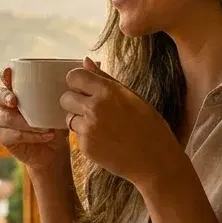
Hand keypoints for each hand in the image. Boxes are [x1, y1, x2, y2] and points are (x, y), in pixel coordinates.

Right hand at [0, 66, 70, 172]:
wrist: (56, 152)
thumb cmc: (59, 122)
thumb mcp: (67, 102)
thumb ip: (75, 83)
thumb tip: (88, 60)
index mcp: (20, 91)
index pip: (7, 78)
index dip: (5, 75)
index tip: (9, 73)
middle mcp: (8, 104)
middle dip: (5, 96)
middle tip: (15, 101)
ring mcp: (5, 122)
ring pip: (3, 117)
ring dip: (21, 121)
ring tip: (43, 126)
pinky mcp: (6, 139)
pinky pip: (10, 135)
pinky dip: (27, 135)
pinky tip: (45, 135)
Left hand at [61, 58, 179, 186]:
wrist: (155, 161)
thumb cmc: (149, 127)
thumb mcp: (132, 97)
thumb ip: (105, 78)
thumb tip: (86, 61)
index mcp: (108, 91)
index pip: (74, 76)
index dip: (78, 82)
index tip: (85, 88)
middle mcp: (94, 108)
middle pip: (65, 97)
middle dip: (75, 102)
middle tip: (93, 109)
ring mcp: (88, 129)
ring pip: (69, 118)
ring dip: (80, 120)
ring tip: (103, 126)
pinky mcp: (85, 147)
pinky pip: (77, 136)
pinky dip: (87, 137)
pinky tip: (106, 140)